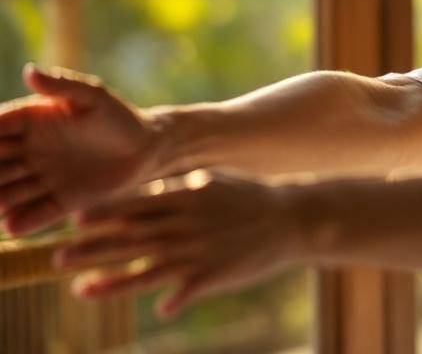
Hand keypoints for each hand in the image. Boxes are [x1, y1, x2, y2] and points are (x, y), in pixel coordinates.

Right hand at [0, 64, 160, 235]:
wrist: (147, 149)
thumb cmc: (119, 116)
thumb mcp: (93, 97)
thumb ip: (62, 85)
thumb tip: (29, 71)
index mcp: (30, 121)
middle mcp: (27, 151)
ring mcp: (40, 179)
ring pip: (7, 193)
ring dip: (1, 199)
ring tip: (2, 203)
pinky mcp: (58, 202)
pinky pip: (33, 216)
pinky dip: (21, 222)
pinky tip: (15, 225)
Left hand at [56, 170, 300, 318]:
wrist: (293, 218)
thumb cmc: (249, 198)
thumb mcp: (214, 182)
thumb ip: (181, 188)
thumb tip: (151, 189)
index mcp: (187, 197)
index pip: (136, 205)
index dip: (105, 213)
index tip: (74, 220)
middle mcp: (187, 225)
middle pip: (131, 240)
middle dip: (93, 250)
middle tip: (57, 258)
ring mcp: (199, 252)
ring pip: (146, 270)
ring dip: (111, 283)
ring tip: (80, 290)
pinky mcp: (215, 274)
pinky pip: (184, 290)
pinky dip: (170, 300)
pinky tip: (157, 310)